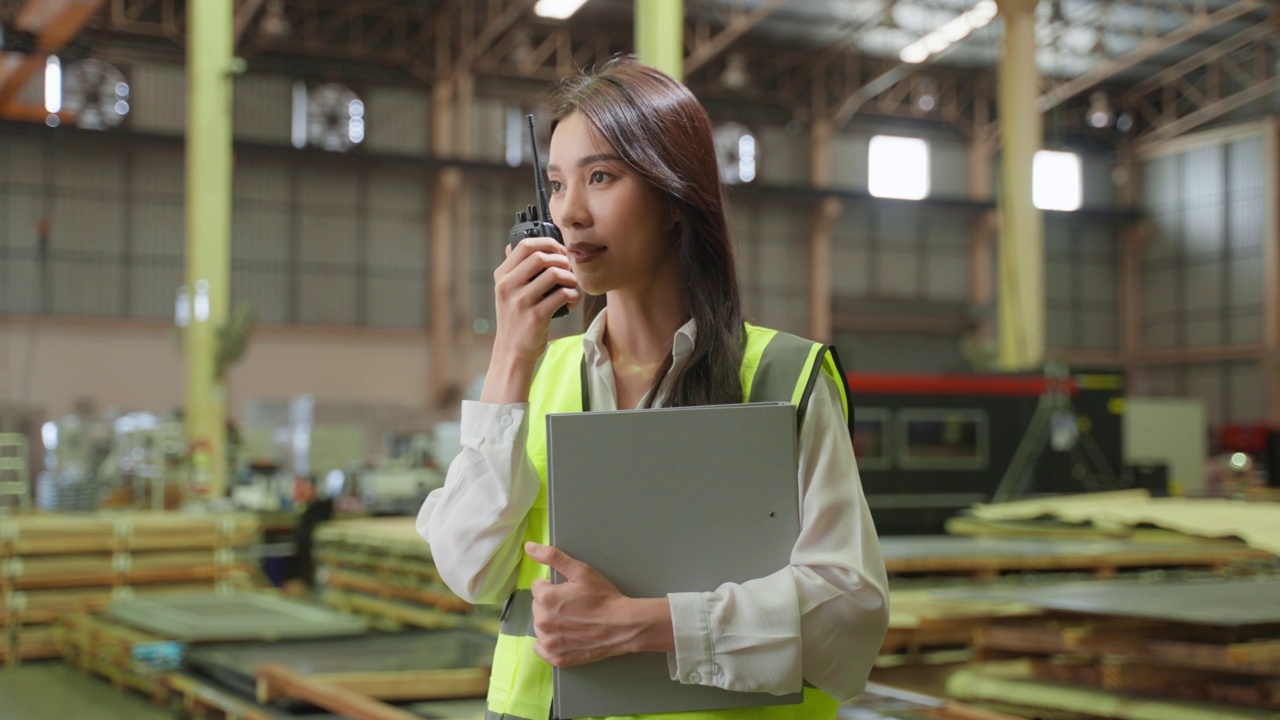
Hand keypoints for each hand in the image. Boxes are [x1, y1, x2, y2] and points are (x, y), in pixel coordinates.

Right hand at [494, 237, 580, 364]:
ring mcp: (521, 302)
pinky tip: (573, 300)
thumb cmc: (515, 317)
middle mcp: (508, 286)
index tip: (559, 250)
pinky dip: (574, 295)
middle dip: (561, 260)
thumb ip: (512, 270)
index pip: (524, 246)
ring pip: (554, 274)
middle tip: (568, 269)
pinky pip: (563, 295)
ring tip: (572, 285)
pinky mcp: (536, 316)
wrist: (512, 350)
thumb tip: (513, 243)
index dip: (547, 243)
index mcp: (502, 276)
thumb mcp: (506, 291)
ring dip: (570, 277)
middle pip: (541, 257)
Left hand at [525, 542, 672, 667]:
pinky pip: (542, 648)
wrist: (622, 626)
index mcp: (545, 598)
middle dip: (552, 604)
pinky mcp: (556, 658)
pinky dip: (551, 642)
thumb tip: (529, 547)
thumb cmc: (603, 598)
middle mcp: (542, 621)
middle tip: (575, 606)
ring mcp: (549, 642)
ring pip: (541, 626)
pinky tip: (567, 636)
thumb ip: (553, 556)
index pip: (538, 587)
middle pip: (538, 607)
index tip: (571, 592)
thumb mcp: (581, 571)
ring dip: (551, 622)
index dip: (555, 587)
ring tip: (574, 620)